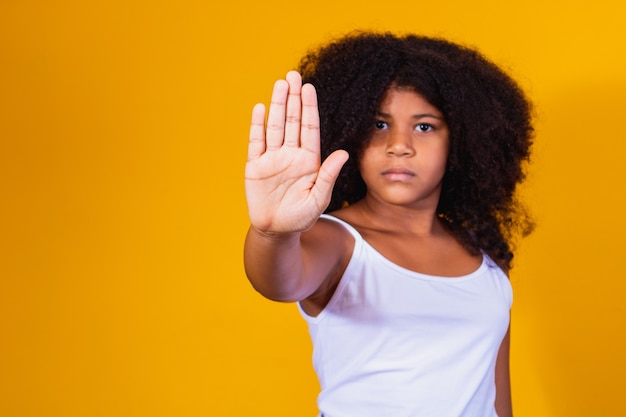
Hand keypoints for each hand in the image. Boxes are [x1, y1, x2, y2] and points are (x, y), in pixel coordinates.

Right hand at [245, 71, 348, 233]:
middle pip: (292, 121)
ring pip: (275, 126)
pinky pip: (256, 142)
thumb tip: (344, 154)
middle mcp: (291, 154)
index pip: (309, 128)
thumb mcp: (318, 199)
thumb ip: (328, 176)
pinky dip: (258, 125)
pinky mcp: (255, 166)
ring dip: (277, 105)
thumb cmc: (300, 217)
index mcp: (309, 160)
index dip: (309, 108)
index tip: (309, 88)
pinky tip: (260, 108)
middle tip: (294, 74)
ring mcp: (272, 158)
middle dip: (293, 98)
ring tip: (280, 84)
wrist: (276, 230)